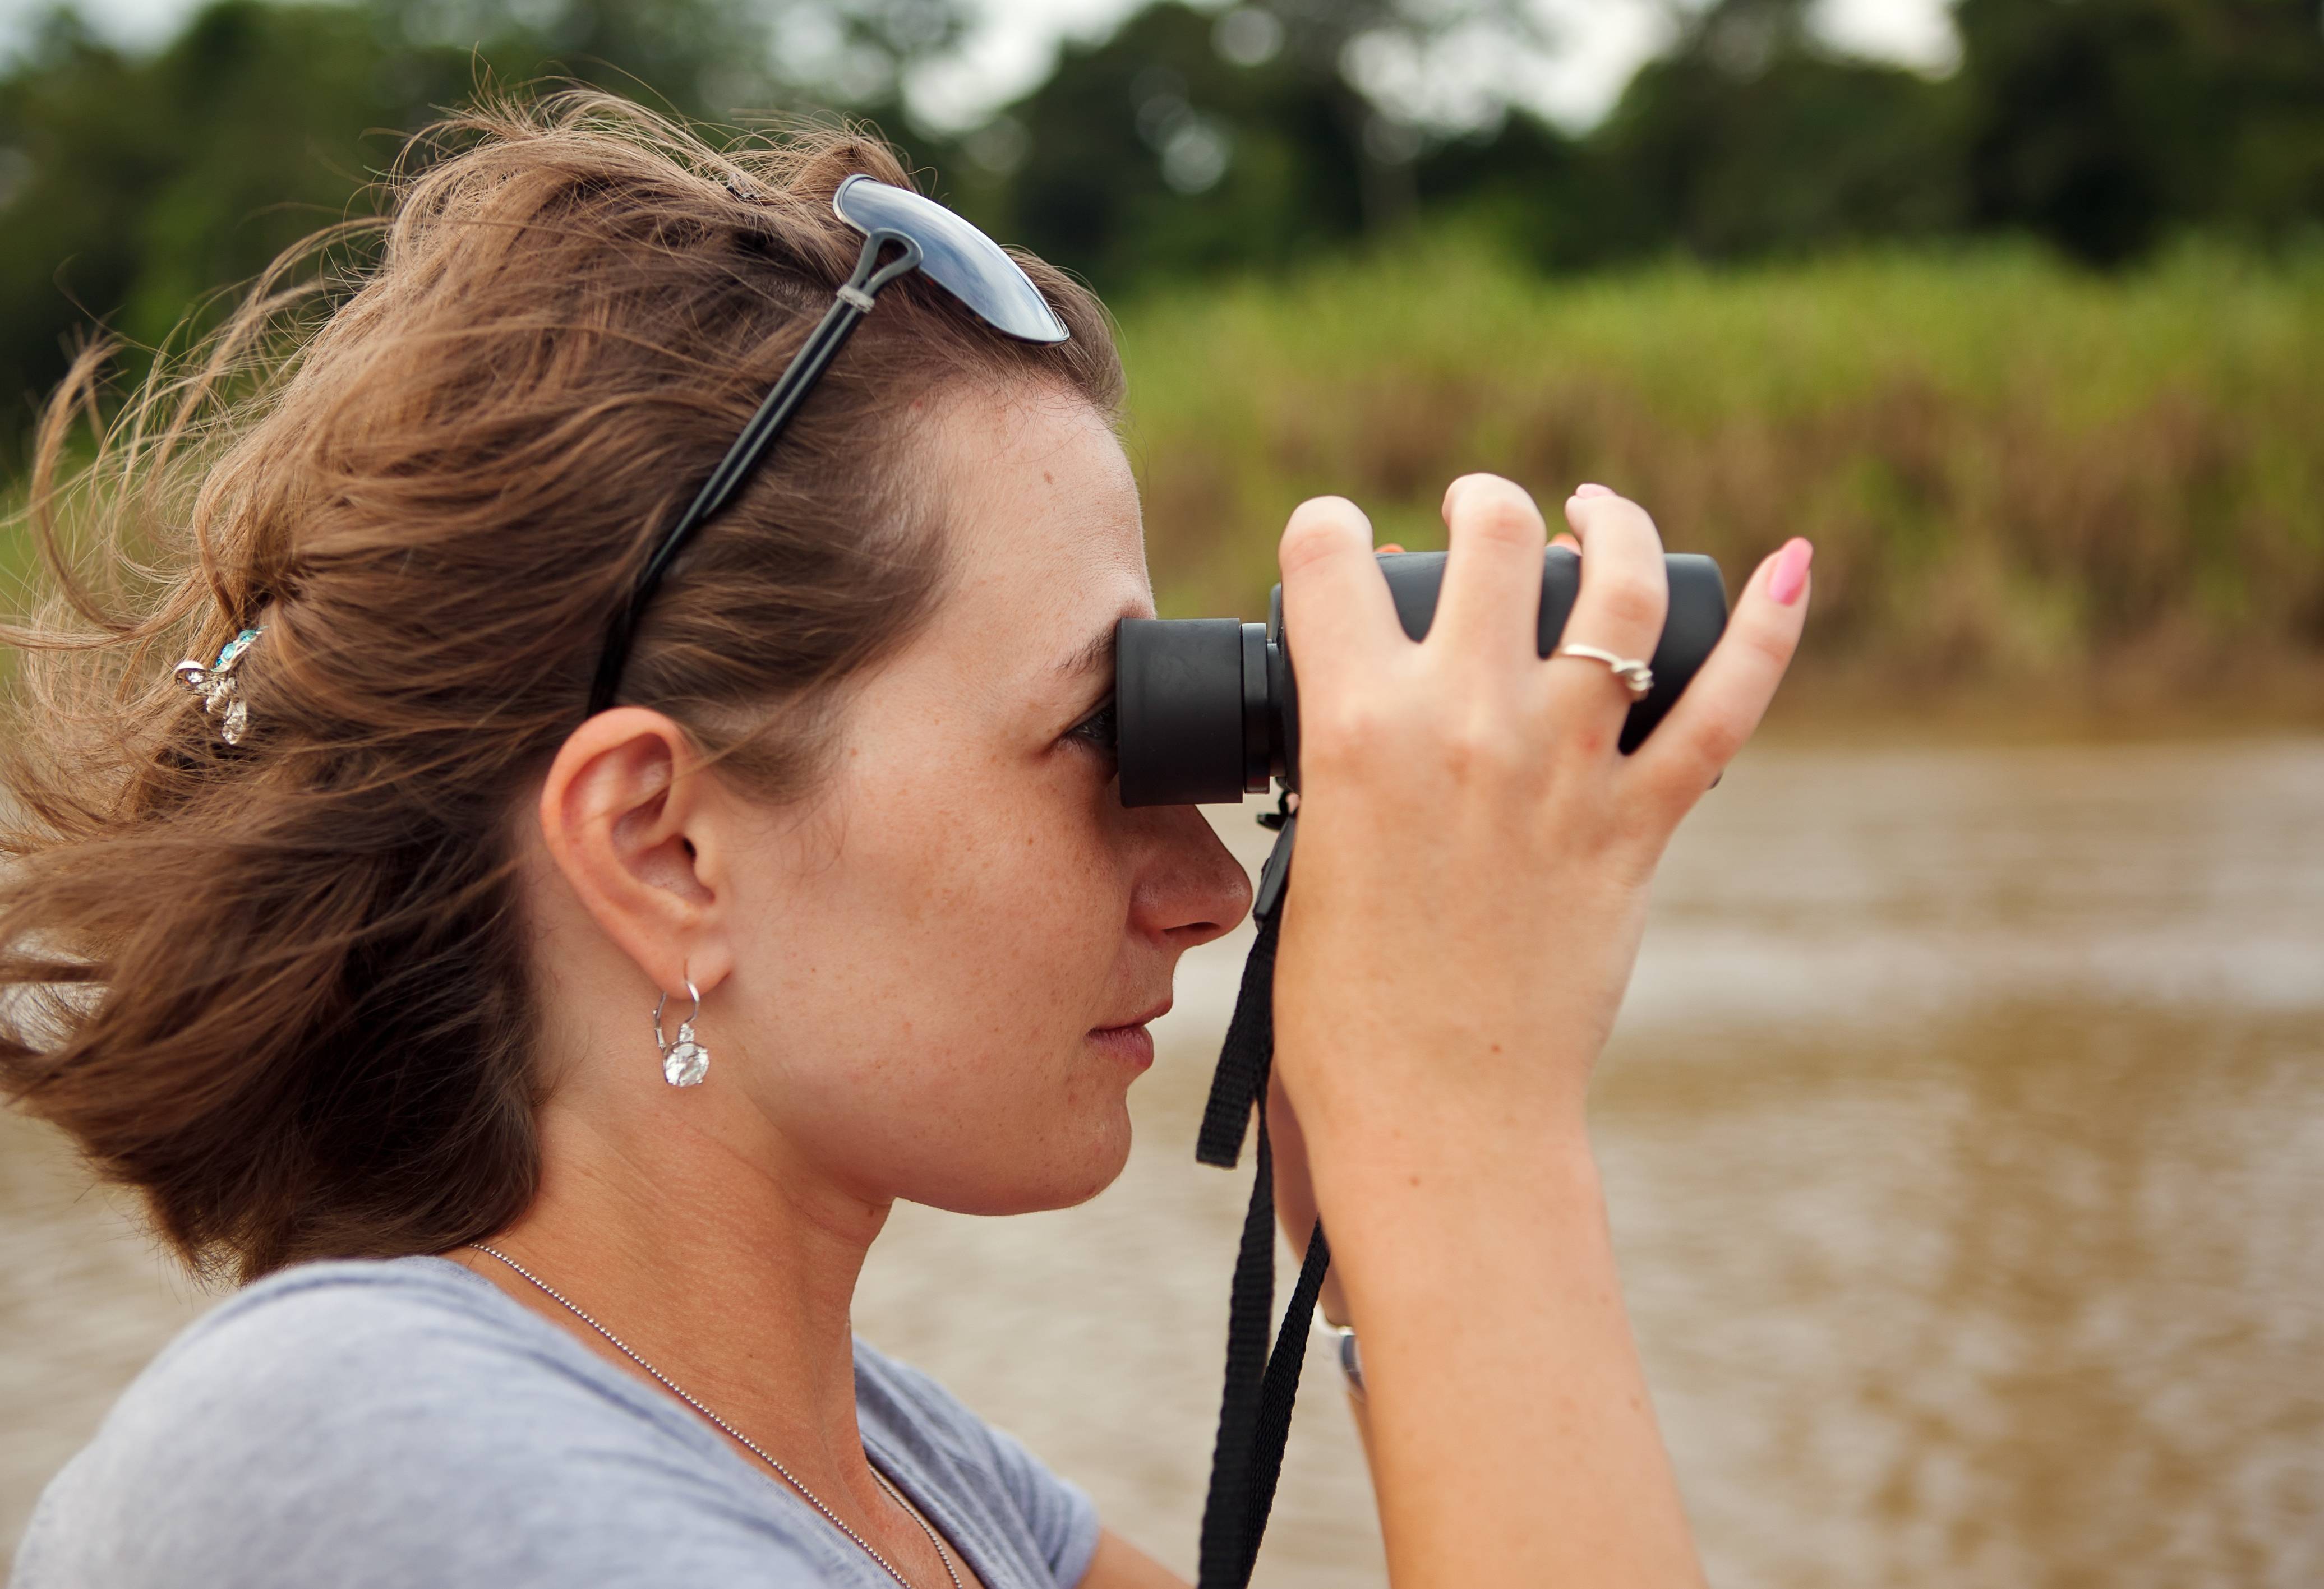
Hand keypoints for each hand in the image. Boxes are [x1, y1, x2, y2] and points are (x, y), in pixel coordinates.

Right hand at [1262, 476, 1809, 1587]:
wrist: (1438, 1114)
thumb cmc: (1344, 1011)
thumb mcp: (1308, 858)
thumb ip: (1347, 769)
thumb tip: (1378, 720)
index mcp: (1352, 726)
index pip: (1327, 556)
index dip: (1326, 529)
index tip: (1338, 541)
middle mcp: (1463, 719)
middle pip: (1488, 537)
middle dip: (1479, 505)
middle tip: (1474, 518)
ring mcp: (1564, 766)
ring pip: (1612, 587)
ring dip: (1607, 524)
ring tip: (1592, 513)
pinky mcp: (1639, 824)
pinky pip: (1724, 707)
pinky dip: (1767, 629)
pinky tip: (1790, 566)